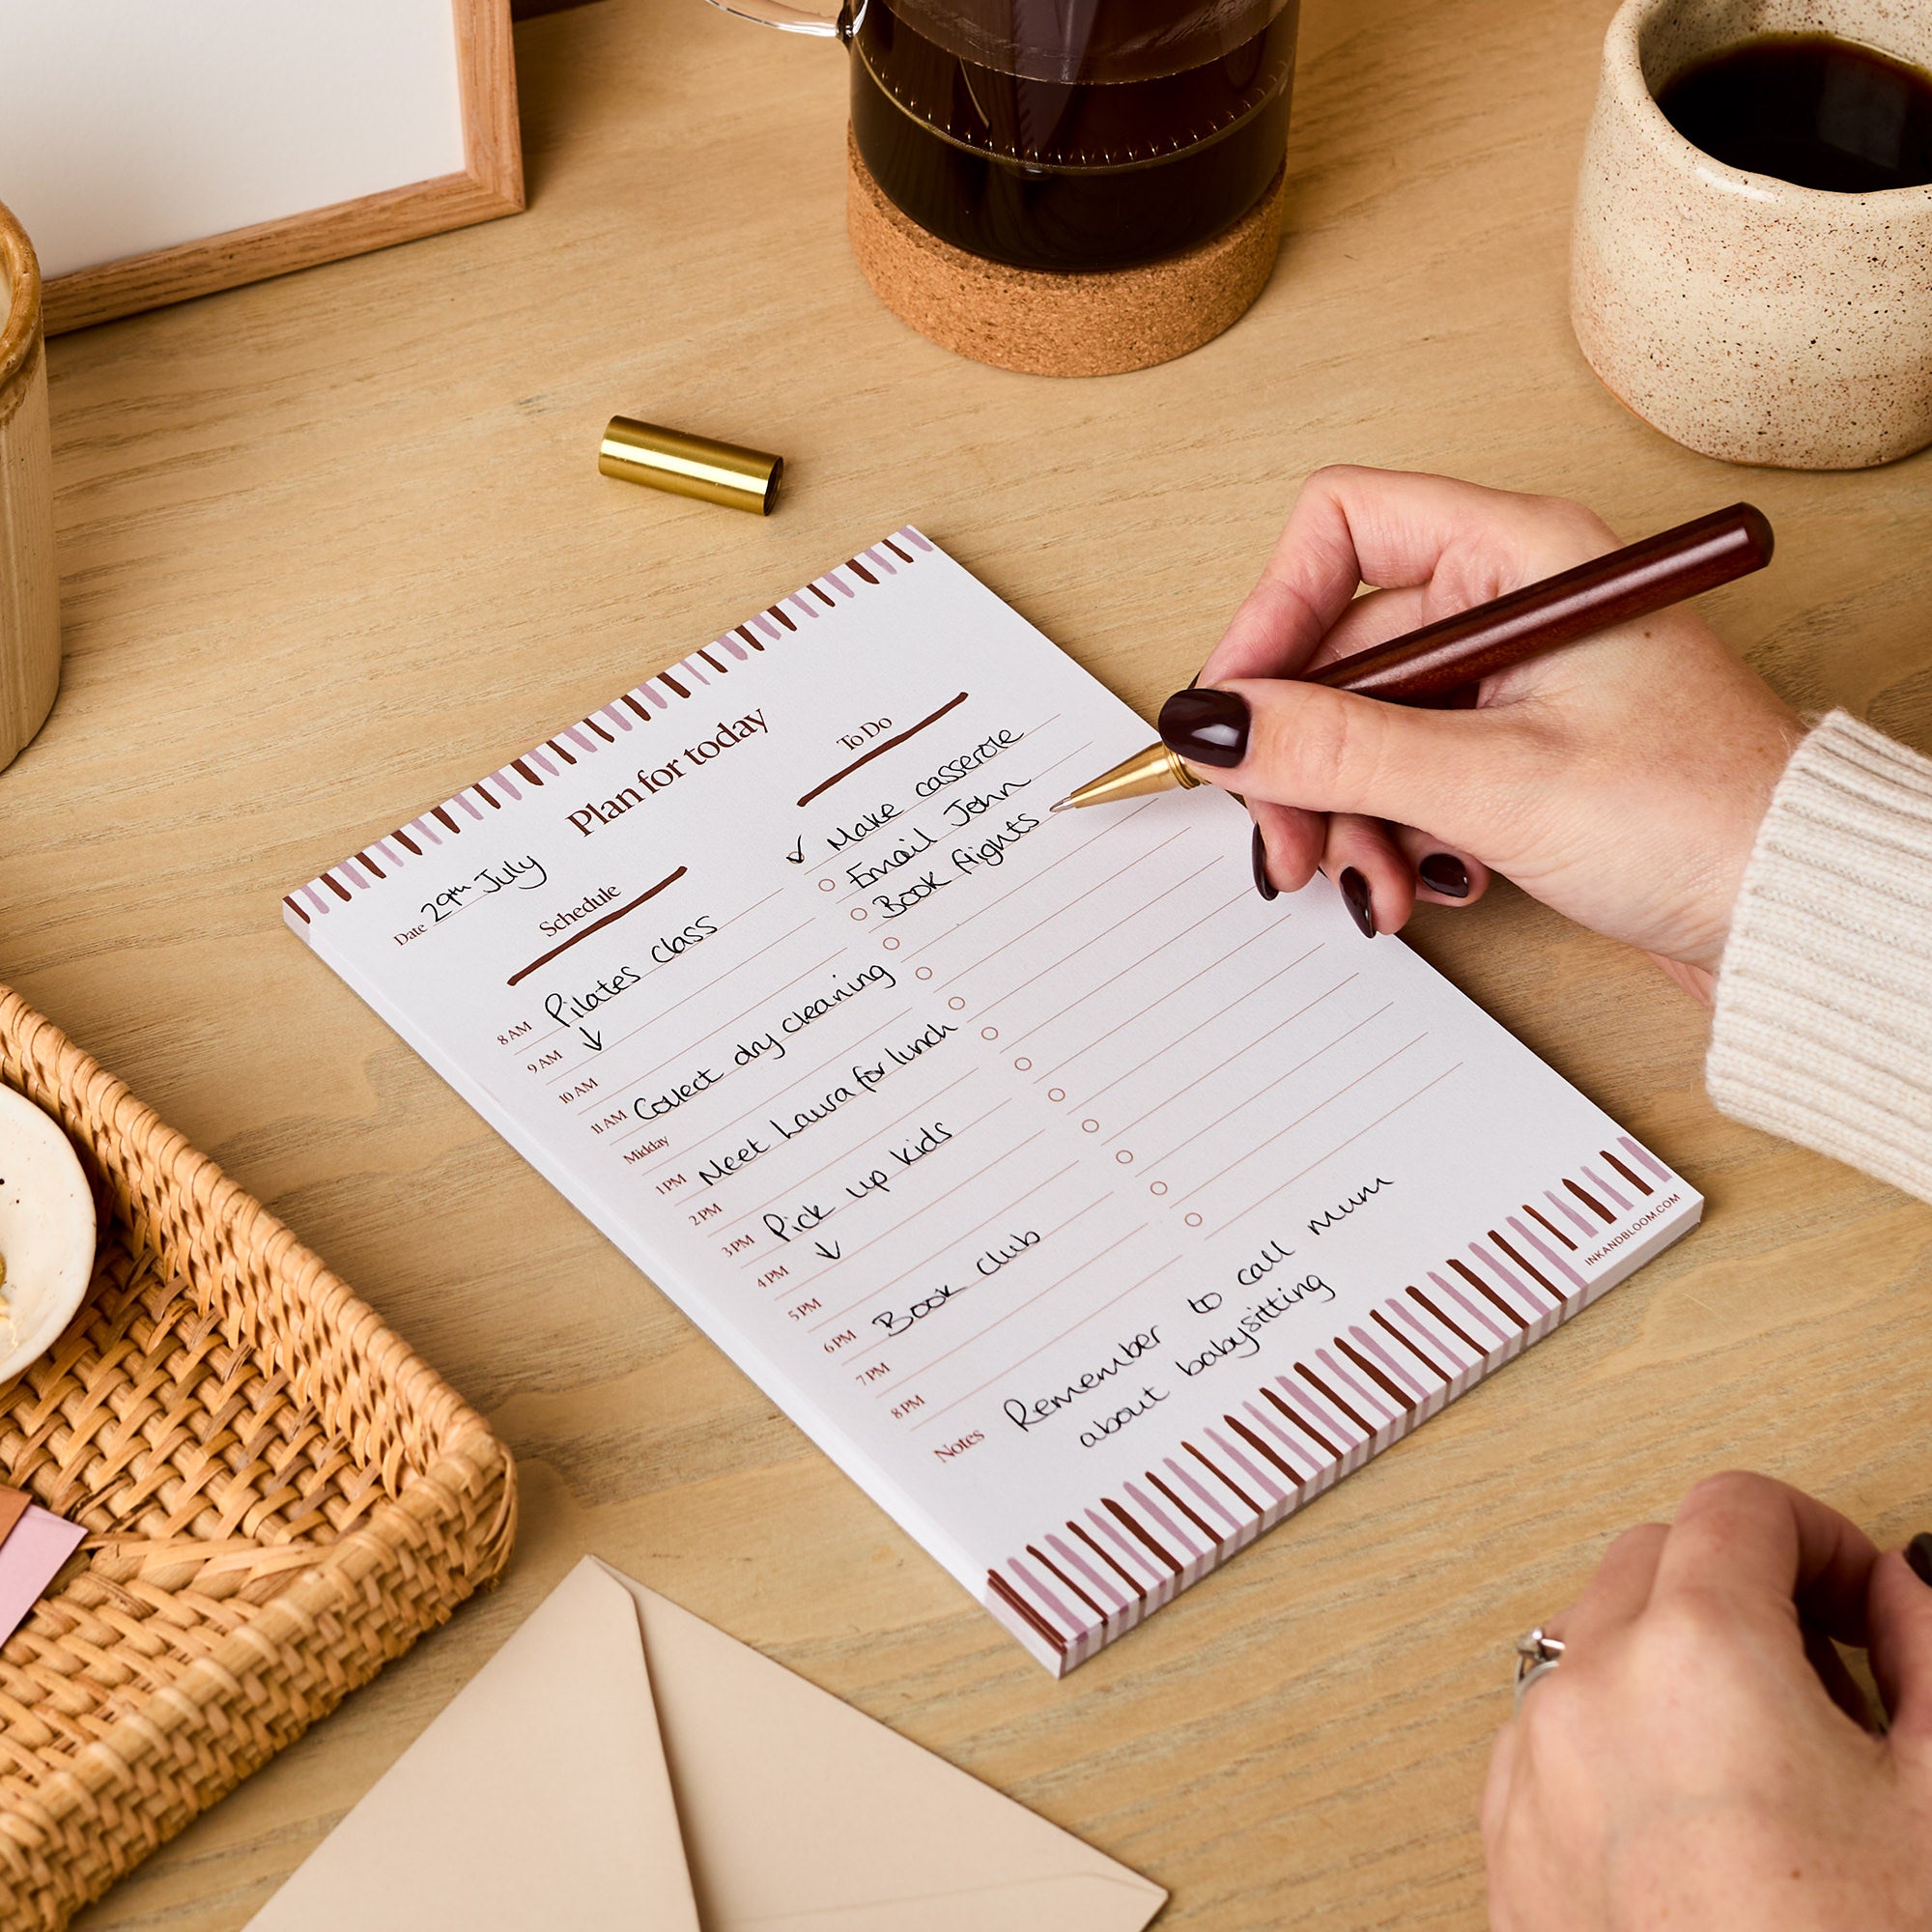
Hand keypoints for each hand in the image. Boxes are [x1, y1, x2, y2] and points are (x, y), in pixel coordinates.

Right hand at [1181, 468, 1803, 996]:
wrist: (1795, 913)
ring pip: (1364, 727)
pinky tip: (1424, 885)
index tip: (1236, 711)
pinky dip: (1394, 835)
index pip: (1343, 529)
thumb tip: (1215, 719)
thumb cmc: (1703, 819)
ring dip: (1346, 815)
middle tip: (1284, 842)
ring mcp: (1510, 683)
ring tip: (1370, 885)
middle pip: (1340, 652)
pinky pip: (1407, 776)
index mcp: (1520, 558)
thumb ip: (1338, 747)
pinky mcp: (1515, 752)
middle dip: (1302, 757)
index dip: (1271, 614)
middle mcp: (1508, 605)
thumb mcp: (1494, 781)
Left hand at [1483, 1473, 1931, 1930]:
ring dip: (1677, 1665)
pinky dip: (1620, 1739)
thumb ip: (1928, 1650)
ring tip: (1775, 1768)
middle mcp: (1588, 1697)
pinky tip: (1703, 1824)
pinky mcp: (1508, 1853)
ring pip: (1594, 1646)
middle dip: (1745, 1592)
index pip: (1737, 1507)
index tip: (1862, 1593)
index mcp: (1694, 1657)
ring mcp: (1531, 1776)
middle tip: (1836, 1681)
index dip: (1818, 1537)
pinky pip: (1554, 1738)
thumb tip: (1897, 1593)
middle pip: (1654, 1560)